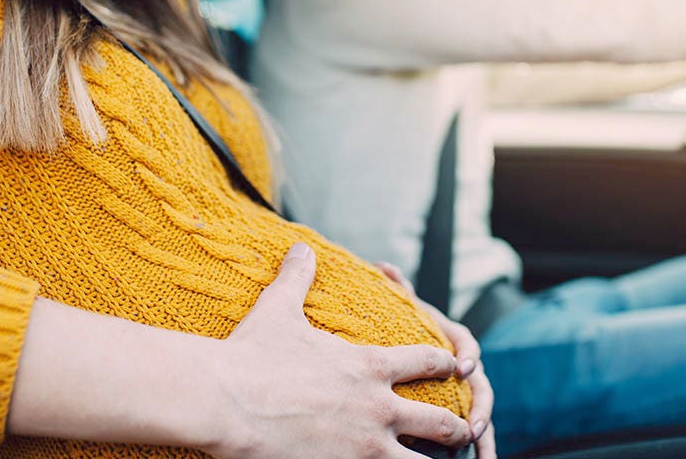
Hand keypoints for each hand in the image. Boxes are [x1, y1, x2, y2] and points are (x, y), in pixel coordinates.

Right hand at [207, 243, 473, 458]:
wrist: (223, 401)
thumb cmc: (248, 355)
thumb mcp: (277, 310)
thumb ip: (297, 279)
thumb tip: (300, 247)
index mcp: (369, 366)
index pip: (428, 362)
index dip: (446, 365)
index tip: (456, 369)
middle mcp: (379, 407)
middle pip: (441, 422)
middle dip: (455, 428)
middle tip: (461, 431)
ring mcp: (367, 447)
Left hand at [377, 263, 496, 458]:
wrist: (406, 353)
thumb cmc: (403, 329)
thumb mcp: (402, 310)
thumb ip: (398, 290)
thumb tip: (383, 266)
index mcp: (452, 341)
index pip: (466, 345)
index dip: (467, 356)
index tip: (462, 367)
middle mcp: (464, 368)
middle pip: (481, 388)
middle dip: (480, 407)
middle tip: (474, 424)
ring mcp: (464, 393)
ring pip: (480, 415)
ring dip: (482, 435)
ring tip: (480, 455)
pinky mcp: (459, 415)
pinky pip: (471, 434)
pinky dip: (475, 449)